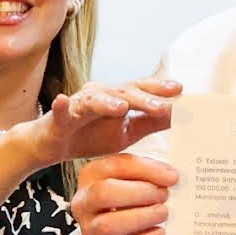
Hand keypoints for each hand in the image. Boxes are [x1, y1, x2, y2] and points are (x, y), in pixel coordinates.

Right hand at [40, 78, 179, 164]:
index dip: (160, 89)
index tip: (181, 90)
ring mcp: (80, 104)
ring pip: (97, 99)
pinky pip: (62, 110)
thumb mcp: (128, 132)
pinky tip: (62, 100)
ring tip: (123, 107)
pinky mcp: (60, 118)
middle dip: (144, 97)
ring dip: (110, 101)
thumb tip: (180, 115)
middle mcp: (101, 94)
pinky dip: (62, 105)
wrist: (55, 145)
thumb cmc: (91, 135)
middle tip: (163, 105)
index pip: (142, 90)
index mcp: (119, 97)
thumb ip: (152, 122)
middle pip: (125, 92)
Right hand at [72, 151, 174, 234]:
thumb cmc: (125, 208)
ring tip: (162, 213)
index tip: (171, 176)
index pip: (115, 166)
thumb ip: (147, 175)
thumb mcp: (131, 184)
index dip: (146, 170)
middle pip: (105, 192)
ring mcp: (90, 230)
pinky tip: (159, 232)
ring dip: (143, 217)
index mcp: (90, 176)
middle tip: (164, 196)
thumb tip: (170, 175)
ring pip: (110, 224)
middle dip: (141, 193)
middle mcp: (84, 202)